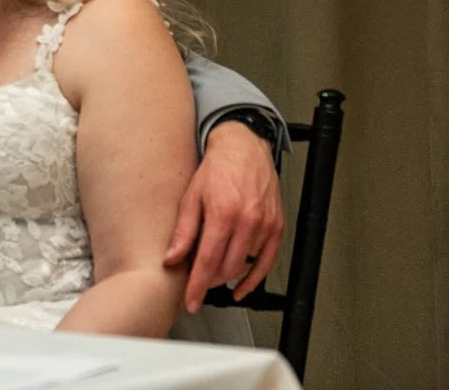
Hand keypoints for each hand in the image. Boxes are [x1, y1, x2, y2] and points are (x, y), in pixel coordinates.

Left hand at [164, 121, 283, 311]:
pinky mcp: (277, 226)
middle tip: (197, 282)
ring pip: (244, 266)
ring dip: (227, 275)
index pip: (208, 261)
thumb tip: (171, 258)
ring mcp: (265, 225)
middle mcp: (248, 221)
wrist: (243, 147)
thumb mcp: (191, 197)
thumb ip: (183, 231)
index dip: (197, 285)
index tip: (190, 301)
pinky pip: (267, 262)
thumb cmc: (216, 169)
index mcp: (223, 213)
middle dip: (209, 280)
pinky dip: (254, 278)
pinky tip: (242, 287)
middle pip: (227, 268)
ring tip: (212, 272)